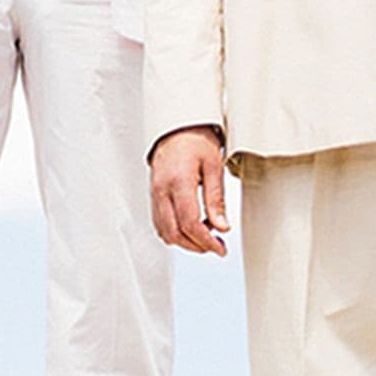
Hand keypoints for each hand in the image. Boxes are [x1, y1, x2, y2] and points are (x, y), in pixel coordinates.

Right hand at [149, 127, 230, 256]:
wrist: (177, 127)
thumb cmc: (196, 140)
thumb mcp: (214, 166)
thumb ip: (216, 199)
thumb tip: (222, 227)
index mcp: (178, 181)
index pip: (190, 223)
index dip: (206, 241)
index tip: (220, 248)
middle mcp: (162, 190)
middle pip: (174, 233)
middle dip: (196, 245)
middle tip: (216, 245)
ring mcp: (154, 194)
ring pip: (165, 232)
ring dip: (185, 241)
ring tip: (206, 235)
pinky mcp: (153, 195)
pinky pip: (160, 223)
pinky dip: (175, 231)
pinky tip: (191, 227)